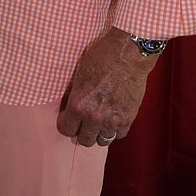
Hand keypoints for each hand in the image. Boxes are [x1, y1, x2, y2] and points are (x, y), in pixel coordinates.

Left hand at [57, 27, 158, 146]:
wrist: (128, 54)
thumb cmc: (102, 57)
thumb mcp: (80, 74)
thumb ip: (75, 96)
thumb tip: (70, 109)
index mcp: (78, 104)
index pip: (66, 129)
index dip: (67, 124)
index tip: (70, 120)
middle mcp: (94, 116)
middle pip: (84, 140)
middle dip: (83, 131)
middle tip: (85, 122)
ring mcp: (112, 120)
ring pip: (102, 141)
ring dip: (100, 132)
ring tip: (100, 121)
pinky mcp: (128, 119)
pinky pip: (118, 135)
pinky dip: (115, 129)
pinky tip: (114, 118)